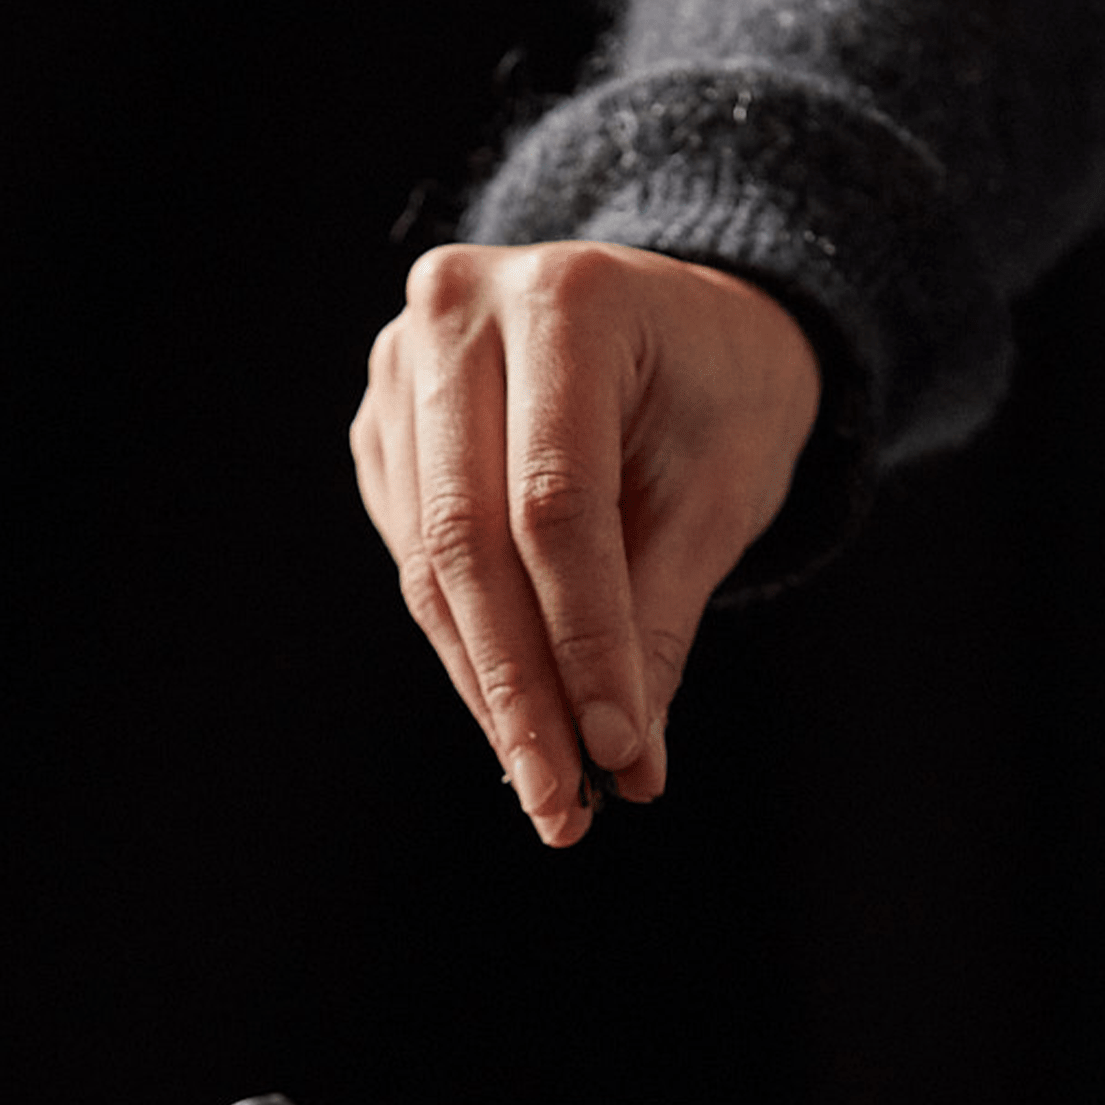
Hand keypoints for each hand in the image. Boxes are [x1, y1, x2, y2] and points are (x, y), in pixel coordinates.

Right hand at [351, 241, 820, 845]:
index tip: (617, 754)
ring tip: (546, 786)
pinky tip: (513, 714)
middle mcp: (461, 309)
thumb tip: (625, 763)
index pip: (555, 506)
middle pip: (468, 539)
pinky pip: (412, 554)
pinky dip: (464, 644)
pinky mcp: (383, 419)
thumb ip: (661, 618)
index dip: (582, 643)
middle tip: (558, 805)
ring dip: (486, 688)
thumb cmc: (721, 395)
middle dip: (518, 690)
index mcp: (568, 299)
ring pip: (428, 562)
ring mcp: (403, 360)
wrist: (685, 321)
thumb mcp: (722, 493)